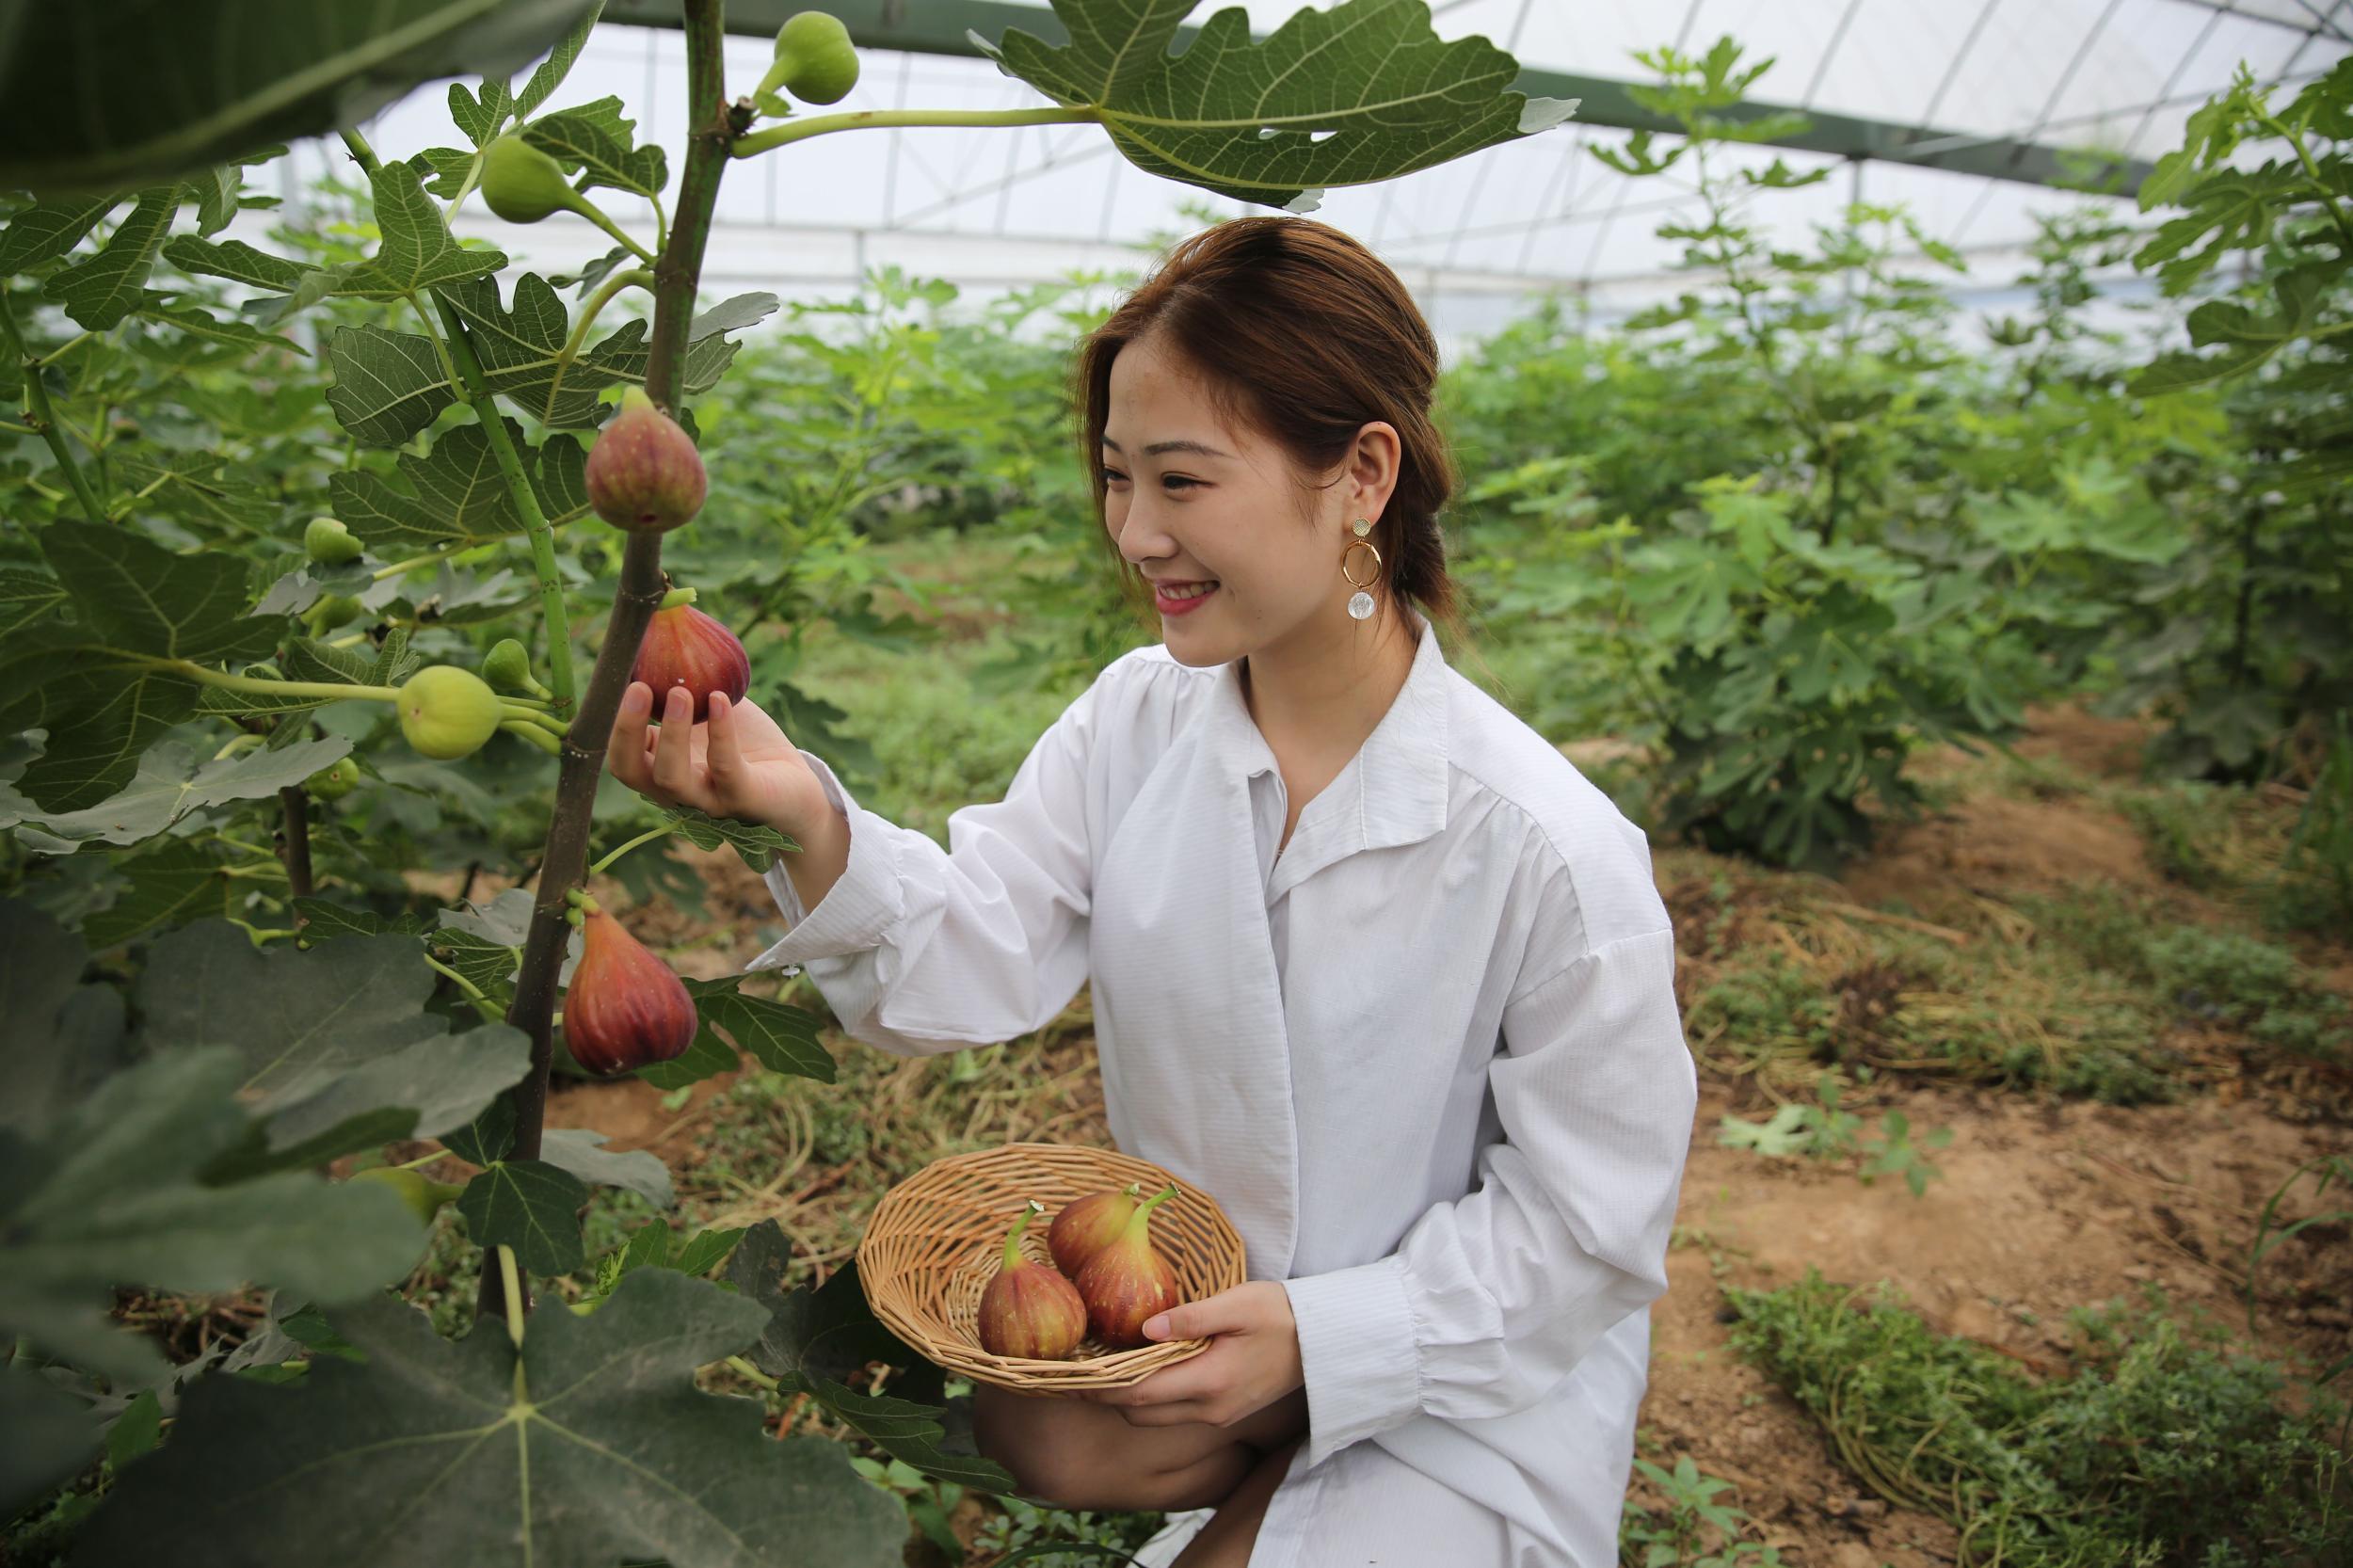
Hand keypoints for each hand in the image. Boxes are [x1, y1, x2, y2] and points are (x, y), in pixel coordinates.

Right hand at [605, 683, 830, 836]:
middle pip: (631, 771)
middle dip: (627, 730)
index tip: (621, 681)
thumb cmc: (746, 742)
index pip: (621, 755)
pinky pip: (726, 768)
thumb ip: (686, 682)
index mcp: (659, 768)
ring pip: (672, 777)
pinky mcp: (743, 799)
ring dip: (671, 734)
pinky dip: (721, 733)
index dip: (614, 723)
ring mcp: (707, 800)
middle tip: (638, 686)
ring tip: (679, 692)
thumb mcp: (711, 708)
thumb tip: (666, 623)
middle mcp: (675, 790)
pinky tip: (720, 700)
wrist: (794, 783)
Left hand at [1076, 1281, 1304, 1428]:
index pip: (1139, 1395)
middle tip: (1083, 1371)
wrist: (1325, 1341)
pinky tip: (1149, 1371)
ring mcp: (1220, 1415)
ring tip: (1111, 1368)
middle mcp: (1211, 1409)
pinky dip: (1155, 1398)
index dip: (1101, 1389)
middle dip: (1109, 1397)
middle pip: (1142, 1415)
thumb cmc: (1282, 1314)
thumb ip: (1190, 1318)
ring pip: (1158, 1418)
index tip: (1071, 1377)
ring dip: (1131, 1400)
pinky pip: (1178, 1413)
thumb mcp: (1237, 1304)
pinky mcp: (1227, 1413)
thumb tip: (1145, 1328)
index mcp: (1210, 1382)